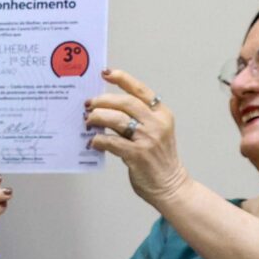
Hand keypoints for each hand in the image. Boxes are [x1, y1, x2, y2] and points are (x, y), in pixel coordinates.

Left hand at [84, 70, 184, 205]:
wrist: (170, 184)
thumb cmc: (159, 158)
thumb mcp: (156, 131)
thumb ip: (138, 118)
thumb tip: (106, 108)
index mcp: (162, 114)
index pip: (140, 90)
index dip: (122, 79)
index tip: (106, 73)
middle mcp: (156, 124)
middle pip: (125, 102)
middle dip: (103, 101)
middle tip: (89, 104)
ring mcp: (147, 139)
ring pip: (116, 119)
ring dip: (98, 118)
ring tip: (88, 121)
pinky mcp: (137, 155)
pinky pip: (111, 142)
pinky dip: (98, 140)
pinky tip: (93, 142)